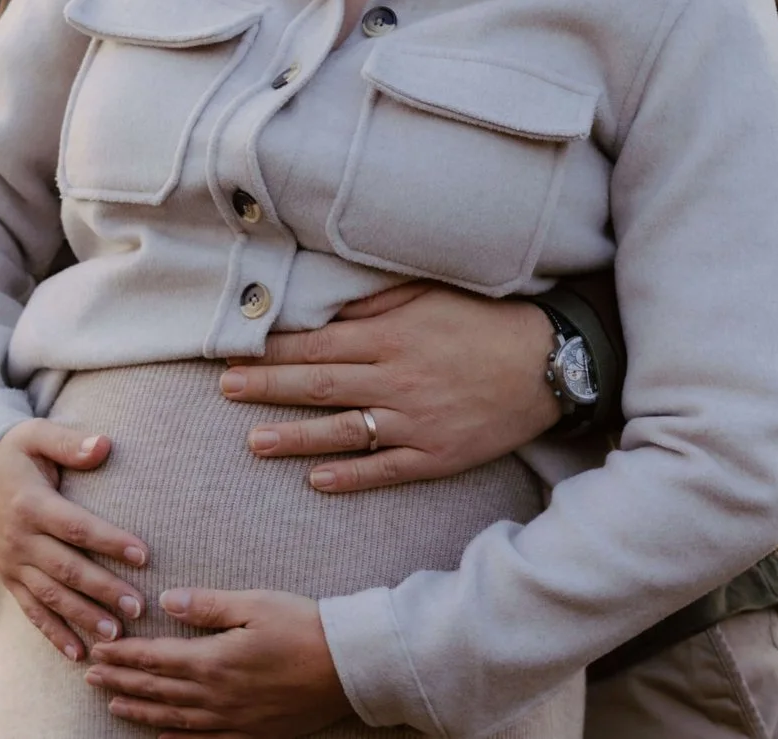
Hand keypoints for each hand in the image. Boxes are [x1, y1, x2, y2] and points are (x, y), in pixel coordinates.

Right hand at [0, 419, 151, 661]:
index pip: (77, 526)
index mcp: (32, 504)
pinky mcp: (8, 579)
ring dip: (84, 617)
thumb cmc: (10, 452)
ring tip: (117, 636)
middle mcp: (21, 539)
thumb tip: (105, 445)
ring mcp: (12, 563)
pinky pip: (31, 610)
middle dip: (104, 590)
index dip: (110, 541)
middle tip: (138, 607)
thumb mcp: (35, 435)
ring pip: (51, 597)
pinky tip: (77, 654)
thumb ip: (69, 443)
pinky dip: (53, 633)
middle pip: (68, 569)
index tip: (144, 555)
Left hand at [83, 588, 351, 736]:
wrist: (350, 666)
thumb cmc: (305, 627)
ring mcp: (232, 719)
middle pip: (157, 690)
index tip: (98, 650)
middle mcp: (216, 696)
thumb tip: (166, 602)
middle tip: (91, 676)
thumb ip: (208, 605)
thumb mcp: (255, 603)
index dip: (124, 655)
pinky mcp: (251, 732)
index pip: (155, 658)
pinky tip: (160, 738)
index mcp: (213, 660)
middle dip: (121, 682)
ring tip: (113, 706)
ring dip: (140, 711)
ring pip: (173, 718)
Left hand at [219, 281, 558, 492]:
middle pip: (319, 384)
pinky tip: (317, 480)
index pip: (318, 344)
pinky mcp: (437, 455)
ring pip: (344, 431)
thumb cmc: (487, 321)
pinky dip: (350, 476)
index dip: (273, 349)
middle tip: (226, 389)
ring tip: (253, 441)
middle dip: (268, 386)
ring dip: (295, 436)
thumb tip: (326, 307)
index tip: (236, 350)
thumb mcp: (432, 296)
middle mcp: (398, 379)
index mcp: (392, 337)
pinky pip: (385, 468)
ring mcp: (416, 421)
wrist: (550, 364)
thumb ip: (377, 304)